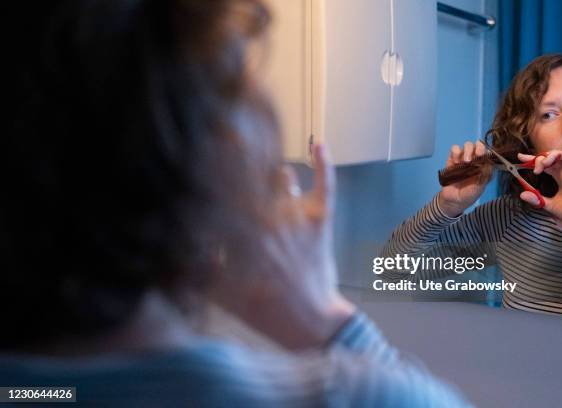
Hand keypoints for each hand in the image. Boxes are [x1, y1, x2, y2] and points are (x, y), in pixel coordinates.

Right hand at [208, 144, 354, 349]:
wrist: (309, 321)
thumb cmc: (264, 309)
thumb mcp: (221, 293)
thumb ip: (199, 267)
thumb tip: (179, 242)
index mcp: (241, 235)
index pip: (221, 194)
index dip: (210, 170)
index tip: (201, 152)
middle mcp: (267, 218)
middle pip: (250, 177)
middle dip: (237, 156)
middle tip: (228, 136)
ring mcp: (296, 216)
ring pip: (281, 178)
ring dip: (271, 170)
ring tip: (260, 155)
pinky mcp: (320, 219)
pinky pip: (325, 185)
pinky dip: (323, 164)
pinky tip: (319, 145)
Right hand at [438, 140, 490, 216]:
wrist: (453, 200)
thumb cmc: (468, 195)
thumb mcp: (480, 187)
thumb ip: (485, 175)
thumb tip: (488, 162)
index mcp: (485, 167)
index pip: (489, 154)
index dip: (488, 152)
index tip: (485, 156)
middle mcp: (476, 161)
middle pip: (479, 146)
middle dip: (479, 147)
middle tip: (477, 154)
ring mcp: (464, 159)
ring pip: (468, 145)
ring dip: (467, 150)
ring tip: (465, 161)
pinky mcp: (453, 159)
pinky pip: (454, 149)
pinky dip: (455, 152)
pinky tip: (456, 162)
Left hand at [517, 141, 561, 228]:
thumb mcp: (547, 204)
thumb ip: (536, 199)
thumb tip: (522, 194)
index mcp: (558, 177)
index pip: (545, 164)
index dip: (533, 159)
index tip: (520, 157)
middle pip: (552, 158)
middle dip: (540, 159)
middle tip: (532, 167)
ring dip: (552, 156)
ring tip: (543, 164)